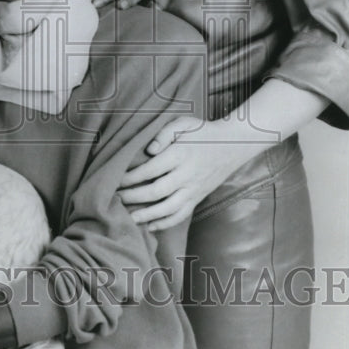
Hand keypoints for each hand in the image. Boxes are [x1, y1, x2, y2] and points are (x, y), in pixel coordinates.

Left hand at [119, 116, 261, 229]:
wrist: (233, 145)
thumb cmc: (203, 132)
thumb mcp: (184, 123)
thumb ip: (164, 133)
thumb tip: (149, 150)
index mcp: (180, 155)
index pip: (151, 169)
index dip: (131, 177)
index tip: (116, 179)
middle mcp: (187, 175)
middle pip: (157, 191)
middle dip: (133, 197)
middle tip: (115, 198)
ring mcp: (194, 189)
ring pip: (169, 208)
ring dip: (147, 215)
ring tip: (129, 217)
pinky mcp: (198, 198)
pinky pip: (181, 215)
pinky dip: (165, 223)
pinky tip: (150, 226)